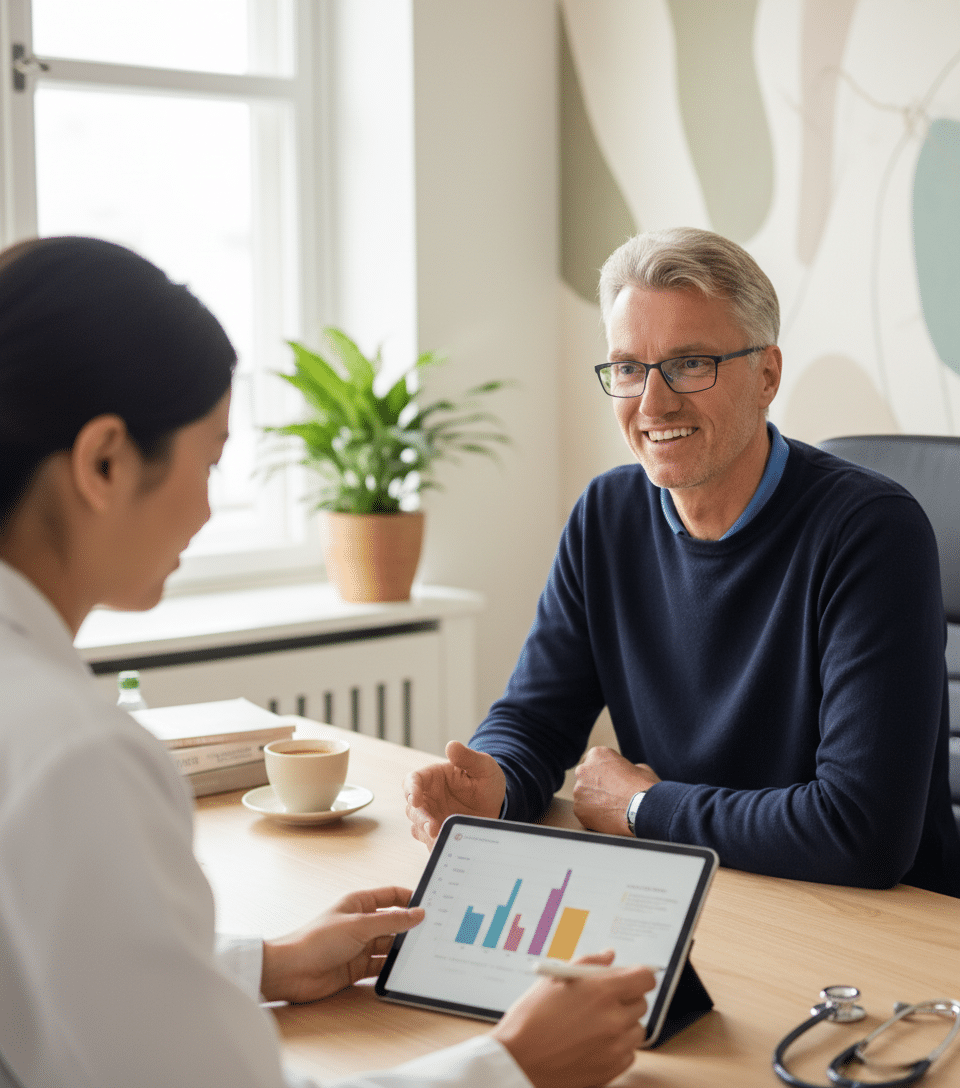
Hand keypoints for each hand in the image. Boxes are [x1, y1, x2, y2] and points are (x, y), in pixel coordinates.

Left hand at [260, 886, 423, 1003]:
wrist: (292, 972)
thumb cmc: (317, 940)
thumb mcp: (360, 925)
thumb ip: (391, 921)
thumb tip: (418, 913)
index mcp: (359, 903)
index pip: (391, 896)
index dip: (410, 898)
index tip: (431, 904)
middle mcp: (361, 923)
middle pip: (393, 923)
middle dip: (410, 928)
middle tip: (433, 932)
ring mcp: (359, 946)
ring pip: (388, 946)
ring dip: (402, 950)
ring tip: (423, 953)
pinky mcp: (357, 968)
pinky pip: (380, 966)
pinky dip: (391, 968)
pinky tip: (404, 971)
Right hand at [404, 740, 505, 847]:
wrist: (497, 804)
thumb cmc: (486, 780)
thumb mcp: (483, 766)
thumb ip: (467, 757)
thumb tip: (451, 745)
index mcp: (433, 777)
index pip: (413, 780)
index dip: (411, 789)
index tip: (416, 799)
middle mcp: (429, 797)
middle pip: (412, 807)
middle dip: (420, 817)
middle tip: (432, 826)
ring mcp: (432, 816)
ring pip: (417, 825)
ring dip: (425, 832)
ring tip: (439, 836)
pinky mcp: (438, 832)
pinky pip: (428, 840)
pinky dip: (433, 843)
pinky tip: (444, 844)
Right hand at [492, 951, 654, 1087]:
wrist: (519, 1060)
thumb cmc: (532, 1018)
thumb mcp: (556, 978)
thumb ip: (589, 962)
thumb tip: (609, 956)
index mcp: (602, 991)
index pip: (645, 978)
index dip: (638, 975)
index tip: (631, 977)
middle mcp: (614, 1019)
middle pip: (641, 1002)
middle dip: (626, 998)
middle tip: (603, 1000)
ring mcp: (616, 1047)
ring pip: (637, 1029)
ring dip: (624, 1023)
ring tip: (596, 1023)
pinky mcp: (613, 1069)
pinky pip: (629, 1053)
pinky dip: (618, 1046)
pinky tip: (595, 1042)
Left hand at [572, 747, 659, 835]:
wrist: (643, 810)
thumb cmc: (644, 788)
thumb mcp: (640, 768)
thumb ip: (626, 767)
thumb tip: (625, 773)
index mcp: (597, 754)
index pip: (593, 761)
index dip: (602, 772)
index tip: (609, 781)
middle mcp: (583, 769)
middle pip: (585, 777)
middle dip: (594, 785)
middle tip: (610, 795)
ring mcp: (578, 790)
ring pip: (583, 795)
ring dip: (593, 800)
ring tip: (611, 808)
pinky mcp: (578, 809)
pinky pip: (583, 811)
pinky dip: (592, 815)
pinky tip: (607, 817)